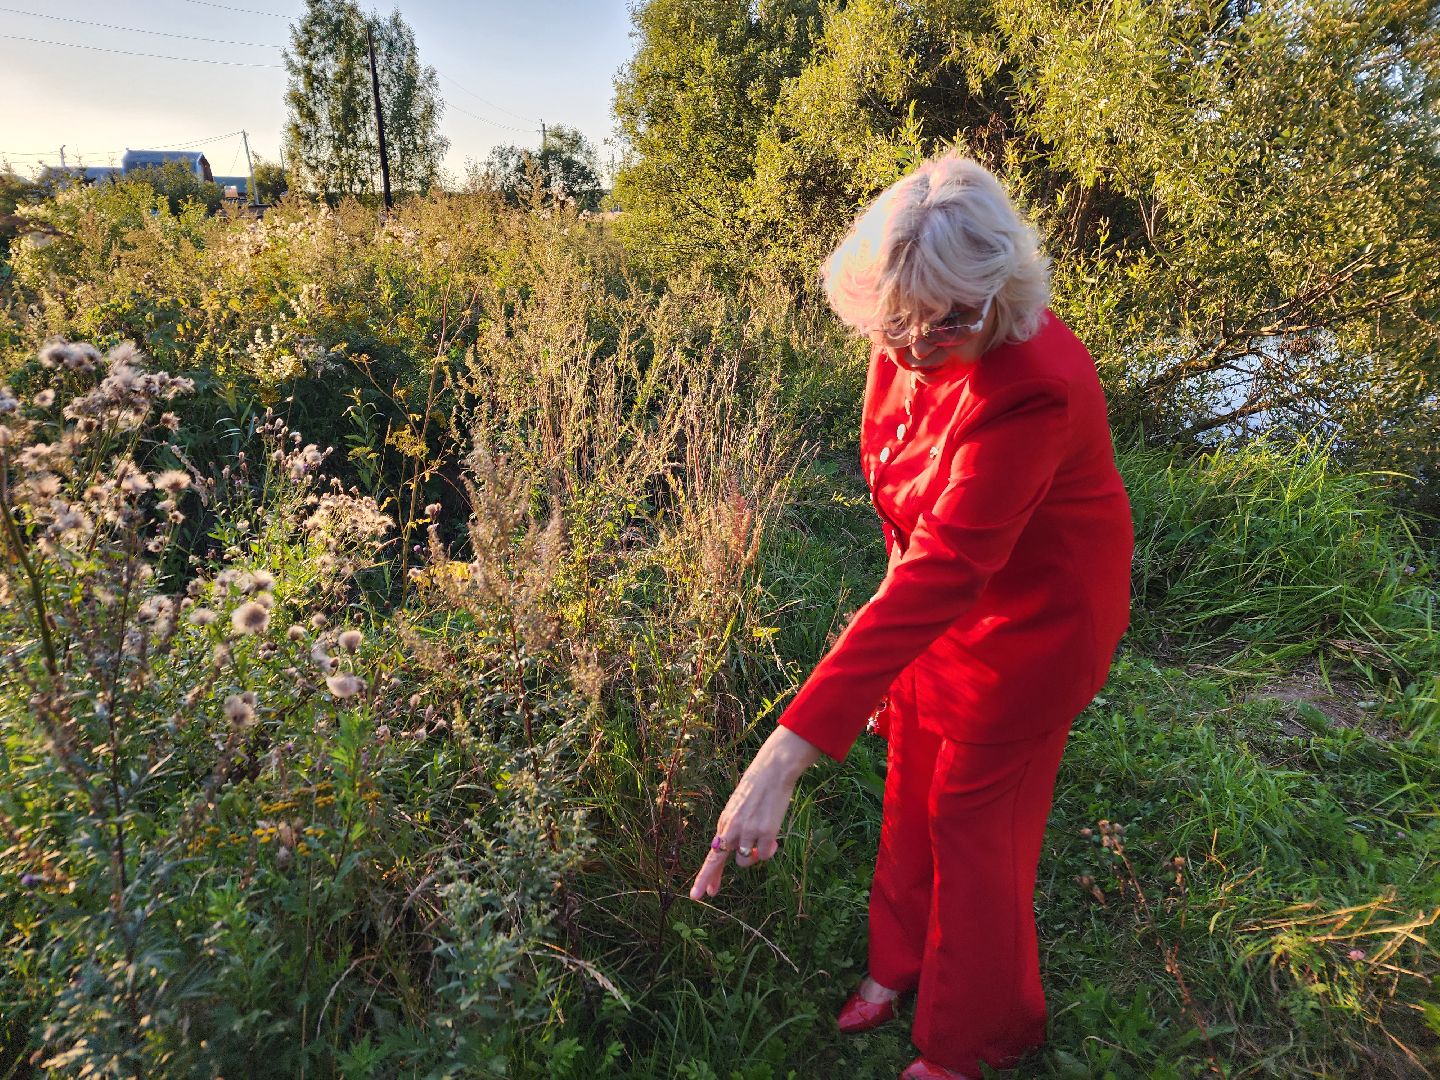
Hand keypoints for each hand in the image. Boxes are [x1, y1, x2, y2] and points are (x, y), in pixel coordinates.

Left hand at [689, 725, 822, 900]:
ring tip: (762, 840)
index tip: (698, 894)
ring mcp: (748, 831)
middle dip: (710, 878)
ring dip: (753, 857)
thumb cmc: (757, 789)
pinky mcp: (766, 832)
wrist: (772, 772)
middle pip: (717, 860)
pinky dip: (769, 851)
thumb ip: (734, 830)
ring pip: (746, 861)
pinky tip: (773, 839)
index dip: (706, 875)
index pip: (712, 853)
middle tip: (709, 894)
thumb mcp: (739, 809)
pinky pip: (765, 855)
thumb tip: (740, 854)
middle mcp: (732, 828)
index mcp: (724, 822)